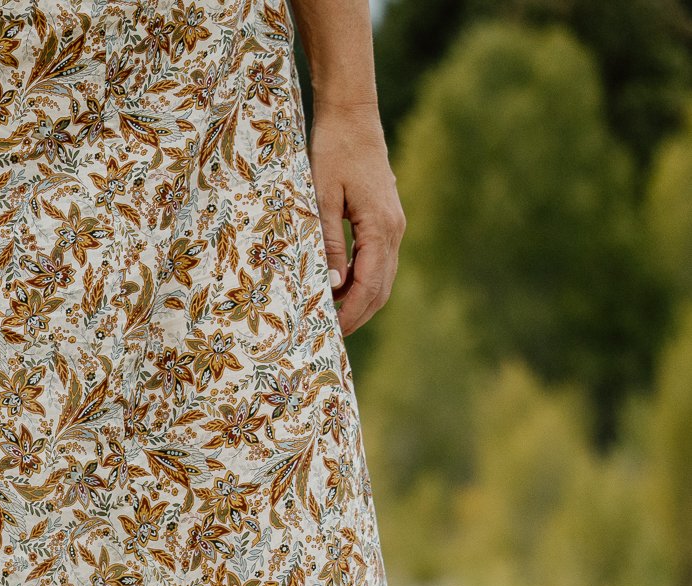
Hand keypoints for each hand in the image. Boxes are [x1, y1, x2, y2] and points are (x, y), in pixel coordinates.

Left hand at [309, 105, 404, 335]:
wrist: (352, 117)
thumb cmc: (332, 153)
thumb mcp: (321, 199)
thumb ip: (327, 243)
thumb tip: (331, 286)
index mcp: (381, 227)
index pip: (369, 286)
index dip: (351, 315)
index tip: (329, 334)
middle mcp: (394, 229)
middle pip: (381, 288)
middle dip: (357, 316)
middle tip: (328, 337)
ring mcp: (393, 224)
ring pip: (382, 276)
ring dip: (360, 301)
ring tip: (330, 318)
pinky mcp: (385, 218)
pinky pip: (378, 260)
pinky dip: (361, 280)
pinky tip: (337, 288)